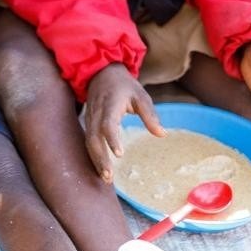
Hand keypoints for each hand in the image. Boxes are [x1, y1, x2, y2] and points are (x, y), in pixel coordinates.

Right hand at [83, 63, 163, 182]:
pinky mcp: (88, 122)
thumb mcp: (141, 96)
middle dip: (100, 158)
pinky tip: (100, 168)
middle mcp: (96, 113)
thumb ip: (150, 115)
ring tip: (106, 178)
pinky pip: (88, 140)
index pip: (107, 123)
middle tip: (109, 176)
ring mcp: (89, 118)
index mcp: (109, 105)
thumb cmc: (124, 86)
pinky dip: (93, 155)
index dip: (111, 139)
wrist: (101, 73)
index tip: (119, 154)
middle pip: (93, 138)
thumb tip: (162, 134)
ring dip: (95, 160)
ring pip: (88, 141)